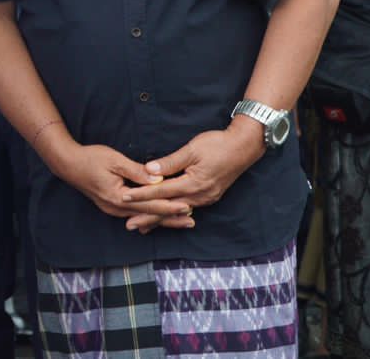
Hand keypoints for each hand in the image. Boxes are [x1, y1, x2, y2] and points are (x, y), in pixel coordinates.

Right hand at [44, 139, 194, 232]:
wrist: (67, 164)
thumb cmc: (90, 158)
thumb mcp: (115, 161)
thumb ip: (137, 172)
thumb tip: (157, 179)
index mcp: (119, 198)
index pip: (150, 205)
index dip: (170, 206)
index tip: (188, 207)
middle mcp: (116, 209)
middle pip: (149, 216)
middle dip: (171, 219)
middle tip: (192, 221)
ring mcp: (112, 209)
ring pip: (142, 217)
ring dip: (162, 219)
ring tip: (181, 221)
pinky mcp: (111, 206)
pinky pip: (134, 214)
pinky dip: (149, 215)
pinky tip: (158, 217)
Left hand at [120, 121, 265, 219]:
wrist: (244, 148)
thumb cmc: (217, 144)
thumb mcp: (192, 149)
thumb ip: (170, 162)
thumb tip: (149, 170)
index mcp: (194, 183)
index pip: (162, 191)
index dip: (142, 195)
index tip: (125, 198)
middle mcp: (200, 195)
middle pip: (169, 208)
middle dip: (149, 217)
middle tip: (129, 225)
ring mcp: (206, 198)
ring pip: (178, 211)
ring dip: (160, 218)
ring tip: (143, 225)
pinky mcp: (209, 197)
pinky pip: (188, 208)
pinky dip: (174, 212)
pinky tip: (166, 216)